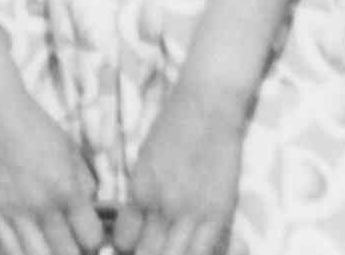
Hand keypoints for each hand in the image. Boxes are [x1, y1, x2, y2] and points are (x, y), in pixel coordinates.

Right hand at [0, 82, 104, 254]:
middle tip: (71, 244)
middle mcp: (41, 206)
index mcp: (66, 189)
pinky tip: (29, 246)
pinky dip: (22, 253)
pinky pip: (7, 248)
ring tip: (51, 246)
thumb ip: (85, 183)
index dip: (94, 241)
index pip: (90, 238)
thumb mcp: (71, 149)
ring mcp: (13, 212)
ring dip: (49, 254)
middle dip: (74, 252)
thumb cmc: (35, 125)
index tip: (89, 236)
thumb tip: (90, 208)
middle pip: (66, 254)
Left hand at [113, 97, 243, 254]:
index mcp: (140, 191)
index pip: (124, 242)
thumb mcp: (143, 162)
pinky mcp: (220, 212)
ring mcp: (192, 211)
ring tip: (168, 249)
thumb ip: (139, 200)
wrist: (208, 104)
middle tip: (149, 249)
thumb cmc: (172, 127)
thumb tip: (130, 233)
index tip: (131, 250)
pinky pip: (205, 251)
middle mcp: (163, 206)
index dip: (127, 251)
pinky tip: (189, 249)